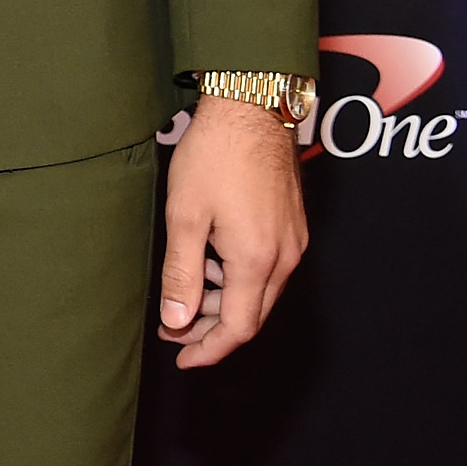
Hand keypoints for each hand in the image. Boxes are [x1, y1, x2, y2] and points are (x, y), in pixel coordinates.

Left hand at [158, 95, 308, 366]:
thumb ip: (182, 274)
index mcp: (258, 260)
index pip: (239, 328)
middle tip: (173, 329)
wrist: (252, 107)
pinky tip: (211, 266)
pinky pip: (269, 269)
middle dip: (212, 329)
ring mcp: (293, 241)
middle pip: (253, 315)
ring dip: (225, 303)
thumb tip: (177, 321)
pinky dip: (239, 279)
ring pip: (261, 292)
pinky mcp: (293, 225)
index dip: (210, 349)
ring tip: (185, 298)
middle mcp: (285, 256)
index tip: (182, 358)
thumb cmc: (215, 155)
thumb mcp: (185, 216)